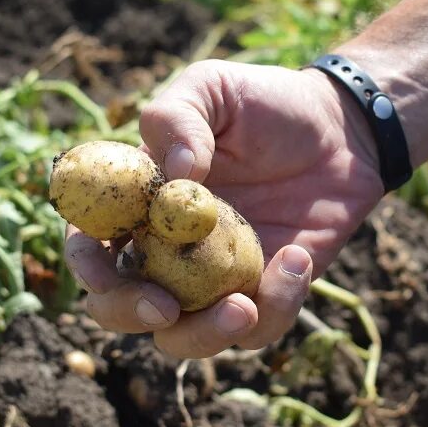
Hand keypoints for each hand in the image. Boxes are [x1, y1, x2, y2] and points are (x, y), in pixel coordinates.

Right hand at [64, 60, 382, 357]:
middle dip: (132, 316)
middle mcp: (166, 249)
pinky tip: (298, 257)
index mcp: (140, 203)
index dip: (85, 265)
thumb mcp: (213, 88)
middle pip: (121, 307)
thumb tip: (174, 175)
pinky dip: (277, 305)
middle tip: (165, 308)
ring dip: (205, 335)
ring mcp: (213, 279)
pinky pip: (259, 329)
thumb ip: (177, 117)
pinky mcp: (264, 294)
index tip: (103, 273)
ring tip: (243, 306)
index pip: (90, 244)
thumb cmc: (266, 104)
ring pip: (185, 338)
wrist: (341, 128)